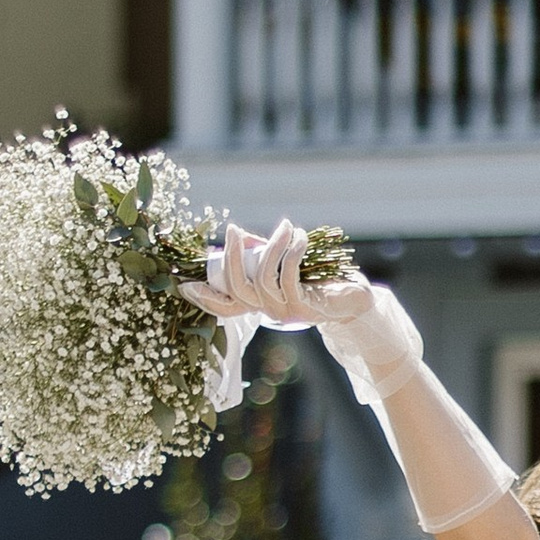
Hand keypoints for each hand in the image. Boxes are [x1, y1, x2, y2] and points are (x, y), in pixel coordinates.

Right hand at [192, 221, 421, 400]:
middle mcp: (268, 312)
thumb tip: (240, 237)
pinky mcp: (305, 307)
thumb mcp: (286, 266)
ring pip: (262, 279)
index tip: (185, 283)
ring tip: (286, 228)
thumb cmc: (320, 279)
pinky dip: (291, 252)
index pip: (225, 306)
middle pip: (236, 289)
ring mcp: (285, 312)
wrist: (355, 299)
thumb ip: (262, 255)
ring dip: (273, 247)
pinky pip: (288, 276)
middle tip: (234, 229)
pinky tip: (299, 238)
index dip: (203, 297)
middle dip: (232, 255)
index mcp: (260, 304)